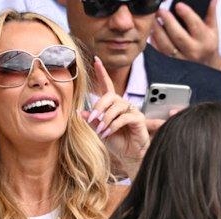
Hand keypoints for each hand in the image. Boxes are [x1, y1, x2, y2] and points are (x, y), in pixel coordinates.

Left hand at [82, 56, 149, 179]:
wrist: (130, 156)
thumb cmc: (117, 143)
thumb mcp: (100, 131)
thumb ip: (93, 121)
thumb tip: (81, 111)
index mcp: (113, 106)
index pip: (107, 85)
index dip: (102, 73)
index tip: (96, 60)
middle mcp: (123, 105)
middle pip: (110, 96)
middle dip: (99, 106)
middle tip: (93, 118)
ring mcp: (132, 111)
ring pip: (116, 107)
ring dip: (106, 119)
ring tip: (101, 131)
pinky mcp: (138, 119)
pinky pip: (123, 117)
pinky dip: (113, 125)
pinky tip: (108, 133)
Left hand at [152, 0, 220, 71]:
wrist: (206, 65)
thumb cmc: (207, 44)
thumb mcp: (212, 29)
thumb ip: (211, 13)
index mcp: (205, 40)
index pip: (196, 25)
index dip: (187, 15)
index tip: (178, 5)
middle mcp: (193, 50)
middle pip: (179, 36)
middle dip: (168, 22)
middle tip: (161, 11)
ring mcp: (182, 59)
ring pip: (167, 46)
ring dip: (158, 32)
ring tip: (154, 20)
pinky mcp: (172, 64)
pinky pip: (161, 53)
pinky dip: (155, 42)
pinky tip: (152, 32)